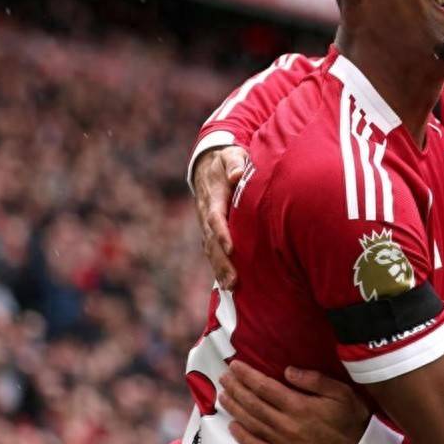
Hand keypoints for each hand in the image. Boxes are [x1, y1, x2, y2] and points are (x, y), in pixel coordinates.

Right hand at [192, 145, 247, 288]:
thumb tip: (237, 173)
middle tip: (233, 279)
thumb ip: (234, 163)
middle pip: (211, 241)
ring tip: (231, 287)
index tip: (231, 248)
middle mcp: (206, 213)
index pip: (215, 217)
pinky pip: (212, 250)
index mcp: (213, 197)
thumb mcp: (230, 156)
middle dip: (222, 261)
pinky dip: (218, 266)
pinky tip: (228, 284)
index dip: (222, 233)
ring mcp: (206, 224)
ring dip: (220, 268)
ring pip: (210, 249)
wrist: (208, 165)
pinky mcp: (210, 231)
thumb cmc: (227, 161)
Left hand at [218, 361, 370, 443]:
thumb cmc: (350, 418)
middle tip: (224, 376)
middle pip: (253, 404)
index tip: (236, 365)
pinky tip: (232, 425)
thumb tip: (288, 370)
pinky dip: (242, 435)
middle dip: (237, 388)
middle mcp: (286, 424)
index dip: (248, 376)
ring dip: (235, 408)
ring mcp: (282, 442)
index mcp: (299, 406)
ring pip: (251, 423)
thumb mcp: (341, 393)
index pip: (265, 388)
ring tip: (223, 395)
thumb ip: (314, 380)